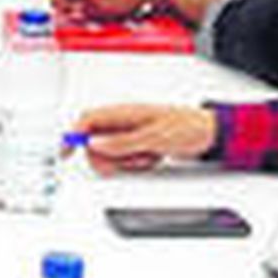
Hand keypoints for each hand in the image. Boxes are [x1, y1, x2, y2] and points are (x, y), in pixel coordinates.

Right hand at [72, 103, 217, 174]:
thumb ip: (122, 142)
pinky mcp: (139, 146)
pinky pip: (125, 160)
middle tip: (129, 161)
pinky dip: (136, 165)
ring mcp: (131, 135)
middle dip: (108, 157)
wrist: (210, 134)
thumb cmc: (187, 126)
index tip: (67, 152)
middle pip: (95, 142)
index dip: (73, 136)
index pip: (87, 121)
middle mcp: (123, 123)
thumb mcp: (154, 137)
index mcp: (123, 113)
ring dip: (125, 162)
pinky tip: (152, 158)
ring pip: (110, 153)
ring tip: (147, 157)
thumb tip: (94, 144)